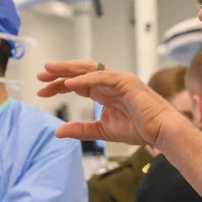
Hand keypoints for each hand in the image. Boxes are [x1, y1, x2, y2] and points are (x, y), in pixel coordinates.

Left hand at [37, 61, 178, 147]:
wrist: (161, 132)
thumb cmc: (139, 129)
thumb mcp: (102, 130)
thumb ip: (80, 129)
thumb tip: (57, 131)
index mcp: (104, 91)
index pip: (77, 83)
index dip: (59, 84)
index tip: (42, 90)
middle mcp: (109, 82)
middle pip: (79, 72)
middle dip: (59, 72)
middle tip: (40, 74)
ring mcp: (118, 79)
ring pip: (88, 69)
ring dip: (67, 69)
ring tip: (49, 71)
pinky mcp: (125, 82)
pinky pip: (101, 78)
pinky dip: (84, 80)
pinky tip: (69, 84)